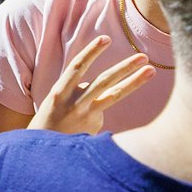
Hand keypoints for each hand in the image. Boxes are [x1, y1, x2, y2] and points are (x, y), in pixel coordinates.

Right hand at [27, 35, 155, 134]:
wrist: (40, 152)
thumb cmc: (48, 122)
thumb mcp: (56, 101)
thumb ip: (77, 91)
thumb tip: (99, 88)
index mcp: (60, 91)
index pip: (77, 67)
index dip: (92, 52)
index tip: (106, 38)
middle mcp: (73, 102)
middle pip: (103, 80)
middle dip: (124, 67)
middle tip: (143, 57)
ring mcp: (86, 116)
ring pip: (114, 95)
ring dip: (134, 81)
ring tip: (150, 70)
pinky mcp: (94, 128)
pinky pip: (102, 114)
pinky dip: (97, 114)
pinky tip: (82, 125)